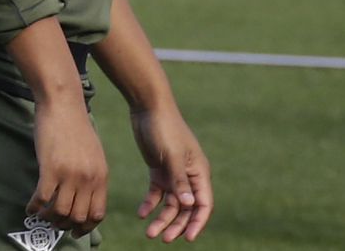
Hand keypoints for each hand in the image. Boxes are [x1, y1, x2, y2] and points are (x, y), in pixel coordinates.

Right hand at [28, 98, 107, 236]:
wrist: (62, 103)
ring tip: (41, 215)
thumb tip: (84, 195)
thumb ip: (92, 174)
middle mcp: (88, 178)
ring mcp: (69, 174)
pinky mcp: (50, 168)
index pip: (98, 214)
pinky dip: (35, 207)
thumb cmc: (74, 125)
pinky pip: (43, 198)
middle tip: (54, 223)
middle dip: (65, 224)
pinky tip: (29, 207)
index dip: (85, 227)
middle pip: (78, 217)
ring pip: (60, 211)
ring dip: (49, 218)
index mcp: (101, 176)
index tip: (75, 230)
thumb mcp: (93, 153)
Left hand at [130, 106, 212, 241]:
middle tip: (161, 238)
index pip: (203, 204)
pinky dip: (149, 204)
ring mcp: (173, 173)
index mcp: (199, 172)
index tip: (188, 239)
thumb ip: (179, 180)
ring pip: (170, 203)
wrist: (147, 107)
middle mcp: (188, 176)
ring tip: (148, 232)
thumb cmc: (164, 128)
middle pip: (185, 208)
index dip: (197, 223)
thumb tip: (189, 204)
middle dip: (176, 225)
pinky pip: (156, 193)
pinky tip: (140, 213)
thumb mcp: (172, 155)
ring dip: (161, 218)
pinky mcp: (158, 169)